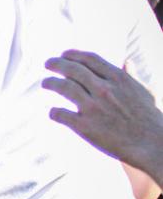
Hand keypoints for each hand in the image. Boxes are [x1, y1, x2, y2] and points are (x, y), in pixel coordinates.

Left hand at [45, 50, 162, 171]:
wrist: (152, 144)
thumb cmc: (150, 118)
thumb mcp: (143, 90)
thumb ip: (131, 75)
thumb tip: (127, 61)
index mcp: (118, 78)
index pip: (89, 59)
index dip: (73, 54)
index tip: (64, 55)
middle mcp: (104, 89)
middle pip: (73, 69)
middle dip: (56, 64)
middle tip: (47, 64)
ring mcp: (93, 107)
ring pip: (63, 87)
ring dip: (50, 83)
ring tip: (45, 83)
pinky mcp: (85, 126)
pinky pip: (61, 114)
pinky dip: (53, 112)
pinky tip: (53, 112)